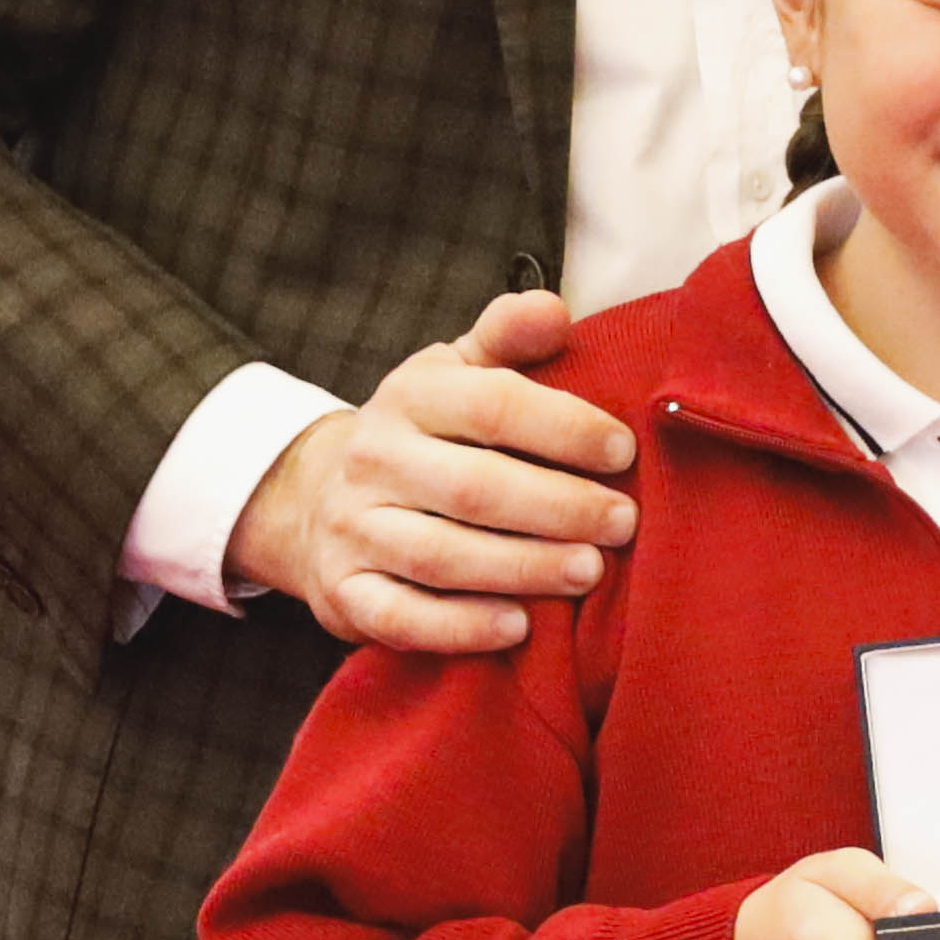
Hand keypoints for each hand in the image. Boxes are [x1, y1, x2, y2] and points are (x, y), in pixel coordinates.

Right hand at [229, 292, 632, 653]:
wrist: (316, 499)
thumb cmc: (423, 434)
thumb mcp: (456, 370)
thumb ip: (507, 337)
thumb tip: (554, 311)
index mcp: (409, 396)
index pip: (493, 406)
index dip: (565, 428)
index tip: (624, 452)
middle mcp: (374, 459)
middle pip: (474, 488)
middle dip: (559, 507)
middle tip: (624, 524)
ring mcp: (353, 529)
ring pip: (442, 556)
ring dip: (523, 568)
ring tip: (589, 572)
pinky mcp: (344, 593)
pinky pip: (403, 618)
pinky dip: (461, 627)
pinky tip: (518, 627)